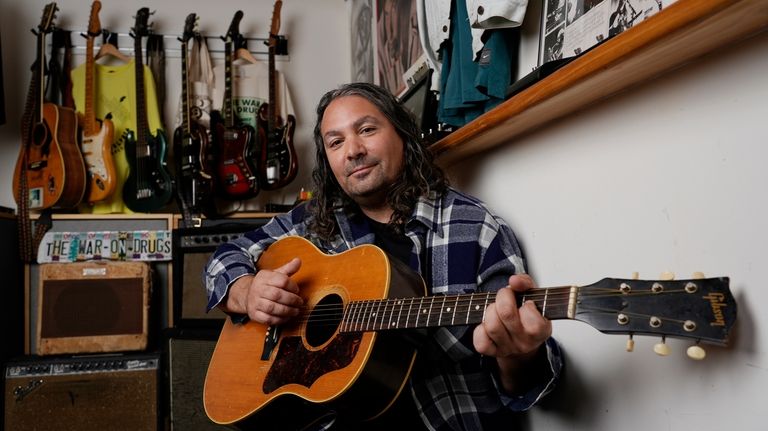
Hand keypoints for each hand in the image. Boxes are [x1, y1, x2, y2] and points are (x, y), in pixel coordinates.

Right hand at [224, 258, 303, 325]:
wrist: (245, 295)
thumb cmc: (264, 285)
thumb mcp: (275, 274)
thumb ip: (288, 269)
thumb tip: (298, 261)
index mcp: (264, 277)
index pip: (281, 280)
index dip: (292, 286)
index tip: (297, 290)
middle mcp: (258, 289)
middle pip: (277, 295)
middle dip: (291, 300)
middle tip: (299, 302)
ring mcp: (255, 303)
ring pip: (272, 308)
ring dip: (287, 311)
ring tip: (295, 311)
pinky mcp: (254, 314)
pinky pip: (268, 319)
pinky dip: (279, 319)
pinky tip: (286, 317)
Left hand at [472, 274, 551, 392]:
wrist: (521, 337)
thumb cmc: (527, 313)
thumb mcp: (532, 295)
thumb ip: (525, 283)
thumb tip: (514, 280)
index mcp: (541, 330)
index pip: (533, 320)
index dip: (527, 305)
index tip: (526, 302)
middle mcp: (526, 343)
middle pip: (507, 315)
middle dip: (502, 297)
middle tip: (505, 295)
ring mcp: (508, 349)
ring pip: (492, 326)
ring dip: (490, 311)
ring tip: (495, 308)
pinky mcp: (492, 352)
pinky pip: (480, 341)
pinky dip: (479, 329)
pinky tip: (487, 324)